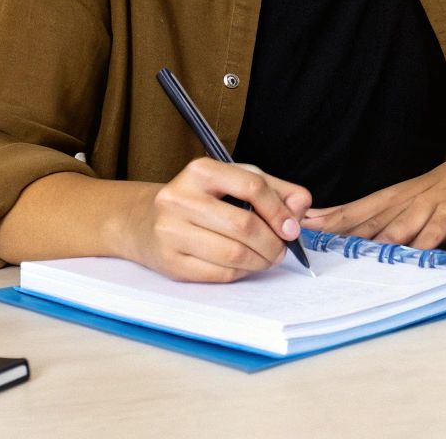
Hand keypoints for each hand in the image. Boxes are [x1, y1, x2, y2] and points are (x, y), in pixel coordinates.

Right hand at [118, 157, 311, 282]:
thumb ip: (274, 190)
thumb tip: (303, 205)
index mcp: (200, 171)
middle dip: (273, 242)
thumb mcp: (233, 182)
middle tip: (282, 248)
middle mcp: (179, 198)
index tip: (293, 227)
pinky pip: (220, 274)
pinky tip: (244, 265)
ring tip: (267, 258)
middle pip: (244, 225)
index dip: (279, 210)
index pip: (252, 186)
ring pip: (233, 254)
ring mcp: (170, 231)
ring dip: (261, 260)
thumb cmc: (199, 200)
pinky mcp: (170, 262)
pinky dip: (241, 273)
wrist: (143, 221)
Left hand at [302, 153, 445, 256]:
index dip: (337, 224)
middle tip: (356, 262)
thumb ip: (356, 214)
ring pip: (433, 229)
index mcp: (394, 200)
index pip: (361, 213)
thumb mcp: (389, 198)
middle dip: (377, 241)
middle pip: (396, 225)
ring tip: (409, 262)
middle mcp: (419, 204)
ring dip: (421, 245)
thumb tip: (311, 223)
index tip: (311, 233)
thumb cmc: (424, 193)